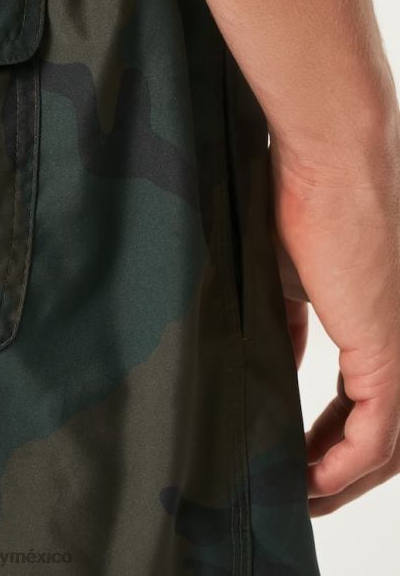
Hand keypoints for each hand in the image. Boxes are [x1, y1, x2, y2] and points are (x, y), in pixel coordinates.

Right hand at [269, 136, 399, 515]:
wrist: (327, 161)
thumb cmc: (303, 203)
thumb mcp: (285, 278)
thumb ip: (287, 324)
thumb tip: (271, 356)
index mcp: (375, 325)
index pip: (360, 403)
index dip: (328, 439)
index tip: (294, 459)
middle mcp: (399, 343)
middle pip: (379, 434)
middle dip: (334, 469)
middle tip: (295, 491)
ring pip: (385, 441)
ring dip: (341, 478)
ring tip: (299, 495)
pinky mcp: (388, 346)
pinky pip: (377, 430)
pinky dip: (346, 464)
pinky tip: (313, 480)